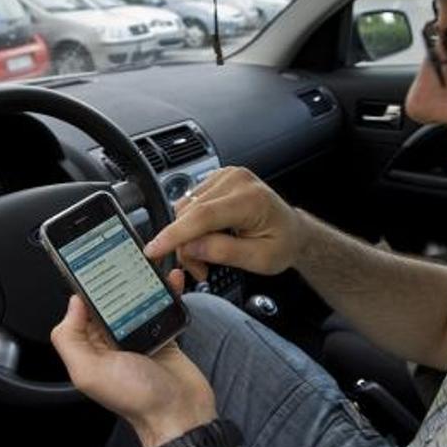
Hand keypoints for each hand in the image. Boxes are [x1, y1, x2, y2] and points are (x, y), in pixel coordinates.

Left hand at [50, 269, 216, 446]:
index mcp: (92, 347)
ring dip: (143, 281)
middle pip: (111, 300)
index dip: (86, 287)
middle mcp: (113, 341)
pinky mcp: (163, 334)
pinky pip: (162, 306)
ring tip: (148, 263)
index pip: (83, 310)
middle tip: (124, 256)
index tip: (92, 265)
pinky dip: (167, 291)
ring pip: (137, 299)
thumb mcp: (90, 372)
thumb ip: (70, 339)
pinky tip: (170, 279)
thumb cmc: (137, 399)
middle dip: (117, 278)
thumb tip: (72, 304)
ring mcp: (139, 336)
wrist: (181, 413)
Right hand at [144, 167, 305, 280]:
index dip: (174, 234)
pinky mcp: (216, 180)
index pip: (202, 215)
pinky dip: (191, 225)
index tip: (154, 249)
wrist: (292, 231)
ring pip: (185, 209)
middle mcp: (236, 181)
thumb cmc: (282, 244)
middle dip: (186, 246)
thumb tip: (190, 248)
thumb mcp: (259, 259)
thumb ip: (223, 252)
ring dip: (188, 237)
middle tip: (199, 270)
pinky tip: (206, 238)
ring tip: (206, 256)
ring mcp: (225, 177)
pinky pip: (190, 203)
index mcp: (251, 199)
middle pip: (190, 213)